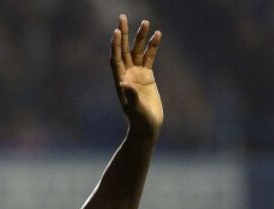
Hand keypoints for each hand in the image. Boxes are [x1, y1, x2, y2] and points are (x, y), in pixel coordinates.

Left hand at [110, 15, 163, 135]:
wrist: (147, 126)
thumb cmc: (140, 120)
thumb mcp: (136, 109)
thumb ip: (131, 96)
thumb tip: (123, 84)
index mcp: (121, 81)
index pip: (116, 59)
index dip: (116, 45)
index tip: (116, 31)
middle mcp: (127, 74)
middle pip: (124, 50)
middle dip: (123, 33)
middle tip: (122, 17)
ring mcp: (137, 74)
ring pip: (138, 51)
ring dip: (141, 37)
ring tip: (146, 22)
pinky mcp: (147, 76)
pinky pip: (150, 57)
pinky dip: (153, 47)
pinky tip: (158, 35)